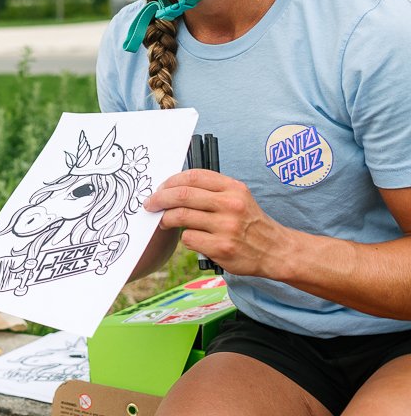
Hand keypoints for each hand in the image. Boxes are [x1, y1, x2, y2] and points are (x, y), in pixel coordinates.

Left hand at [144, 169, 290, 278]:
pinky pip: (189, 238)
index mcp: (233, 188)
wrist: (275, 250)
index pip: (193, 176)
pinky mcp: (222, 247)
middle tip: (150, 204)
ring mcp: (226, 227)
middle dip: (160, 199)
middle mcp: (230, 205)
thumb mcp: (237, 197)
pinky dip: (185, 238)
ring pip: (181, 217)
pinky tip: (193, 239)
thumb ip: (210, 190)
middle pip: (182, 195)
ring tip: (165, 222)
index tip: (160, 188)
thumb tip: (171, 188)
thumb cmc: (249, 222)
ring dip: (167, 219)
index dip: (171, 181)